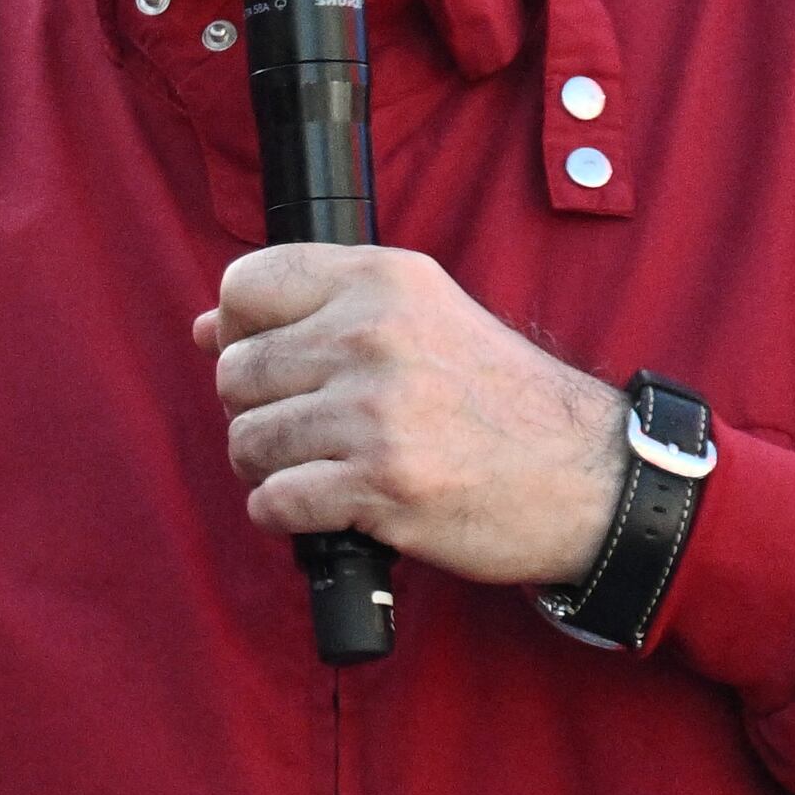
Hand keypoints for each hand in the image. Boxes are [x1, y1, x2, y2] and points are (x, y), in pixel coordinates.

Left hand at [200, 244, 627, 588]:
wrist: (588, 475)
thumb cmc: (499, 400)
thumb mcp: (422, 316)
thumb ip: (317, 311)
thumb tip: (206, 328)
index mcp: (382, 280)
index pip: (247, 285)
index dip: (241, 330)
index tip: (275, 361)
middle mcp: (372, 335)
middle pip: (235, 372)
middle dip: (259, 410)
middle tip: (313, 427)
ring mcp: (374, 411)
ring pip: (246, 442)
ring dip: (273, 468)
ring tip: (325, 467)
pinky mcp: (379, 484)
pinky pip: (274, 502)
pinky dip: (288, 513)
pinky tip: (330, 506)